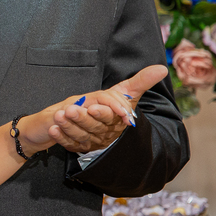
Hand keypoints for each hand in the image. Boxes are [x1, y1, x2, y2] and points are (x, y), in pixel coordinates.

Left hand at [48, 65, 169, 153]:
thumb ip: (142, 81)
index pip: (110, 117)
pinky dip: (61, 138)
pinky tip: (54, 130)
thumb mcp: (127, 93)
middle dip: (81, 119)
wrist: (102, 125)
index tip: (93, 107)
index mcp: (116, 121)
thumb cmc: (117, 107)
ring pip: (80, 136)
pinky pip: (70, 145)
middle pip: (93, 127)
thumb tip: (162, 68)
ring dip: (68, 127)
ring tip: (58, 117)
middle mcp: (105, 133)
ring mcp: (91, 141)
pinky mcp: (79, 147)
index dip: (102, 113)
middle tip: (69, 110)